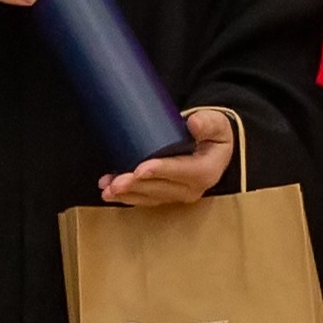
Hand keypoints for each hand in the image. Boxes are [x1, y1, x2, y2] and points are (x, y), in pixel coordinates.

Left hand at [102, 106, 238, 207]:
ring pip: (149, 197)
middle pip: (160, 188)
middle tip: (115, 183)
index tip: (140, 169)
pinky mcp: (166, 196)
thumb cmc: (213, 134)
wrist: (214, 148)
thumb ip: (208, 123)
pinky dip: (126, 196)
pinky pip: (145, 199)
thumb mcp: (217, 124)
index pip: (180, 172)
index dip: (160, 171)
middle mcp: (192, 189)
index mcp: (205, 171)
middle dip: (135, 186)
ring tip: (106, 188)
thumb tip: (193, 123)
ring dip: (126, 194)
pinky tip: (109, 192)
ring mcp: (178, 195)